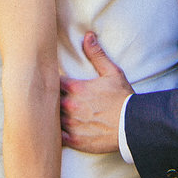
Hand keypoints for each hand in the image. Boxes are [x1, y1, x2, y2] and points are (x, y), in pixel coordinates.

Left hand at [59, 31, 132, 154]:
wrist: (133, 125)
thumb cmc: (123, 98)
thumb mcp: (112, 72)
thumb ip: (97, 55)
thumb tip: (88, 36)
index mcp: (77, 88)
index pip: (52, 82)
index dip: (50, 81)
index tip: (49, 81)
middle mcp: (71, 106)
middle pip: (48, 100)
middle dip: (47, 98)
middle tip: (45, 97)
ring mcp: (72, 124)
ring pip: (51, 119)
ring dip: (50, 116)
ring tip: (48, 115)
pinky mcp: (75, 141)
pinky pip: (57, 138)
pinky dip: (55, 135)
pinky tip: (55, 132)